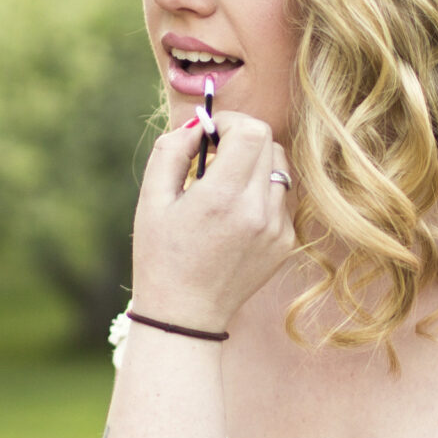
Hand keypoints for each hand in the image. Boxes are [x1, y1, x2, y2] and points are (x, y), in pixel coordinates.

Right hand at [128, 110, 297, 334]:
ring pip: (279, 167)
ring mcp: (277, 229)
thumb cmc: (161, 256)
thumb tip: (198, 126)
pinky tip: (234, 215)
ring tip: (224, 186)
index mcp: (223, 197)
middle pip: (268, 142)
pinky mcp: (285, 242)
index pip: (252, 130)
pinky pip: (281, 197)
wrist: (185, 315)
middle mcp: (257, 211)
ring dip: (253, 164)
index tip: (209, 134)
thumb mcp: (151, 200)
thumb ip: (171, 151)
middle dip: (239, 139)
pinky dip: (260, 193)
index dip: (230, 121)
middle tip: (212, 157)